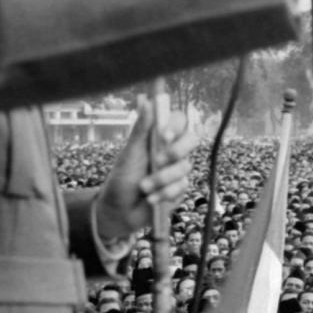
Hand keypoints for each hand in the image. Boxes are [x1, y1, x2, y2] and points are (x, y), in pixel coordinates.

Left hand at [93, 96, 196, 243]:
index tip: (164, 136)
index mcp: (159, 138)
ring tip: (143, 188)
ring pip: (184, 166)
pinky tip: (151, 199)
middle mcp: (172, 151)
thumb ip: (141, 129)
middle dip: (177, 151)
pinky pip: (181, 186)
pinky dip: (164, 193)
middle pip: (192, 139)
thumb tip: (146, 100)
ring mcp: (178, 170)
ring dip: (161, 179)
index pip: (179, 121)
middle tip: (158, 161)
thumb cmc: (122, 179)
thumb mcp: (130, 153)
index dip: (176, 125)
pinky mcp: (180, 189)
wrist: (120, 211)